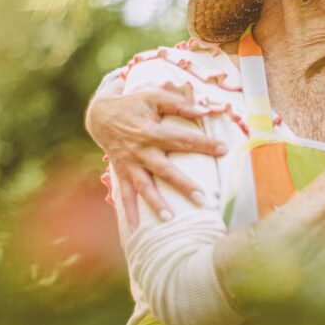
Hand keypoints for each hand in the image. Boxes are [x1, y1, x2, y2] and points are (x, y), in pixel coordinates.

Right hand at [85, 83, 227, 225]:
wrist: (100, 114)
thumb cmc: (133, 104)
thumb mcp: (153, 96)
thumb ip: (179, 103)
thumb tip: (204, 110)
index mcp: (150, 131)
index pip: (181, 139)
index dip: (203, 144)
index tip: (224, 150)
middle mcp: (140, 151)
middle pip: (164, 170)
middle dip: (182, 185)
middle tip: (202, 198)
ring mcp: (130, 164)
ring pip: (144, 186)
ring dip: (156, 203)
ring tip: (170, 219)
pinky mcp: (121, 172)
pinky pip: (125, 194)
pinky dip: (129, 211)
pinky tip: (136, 228)